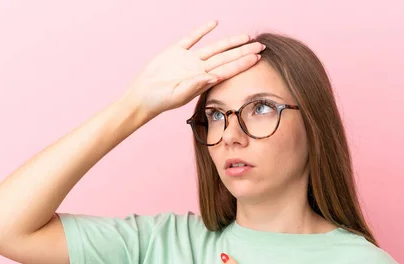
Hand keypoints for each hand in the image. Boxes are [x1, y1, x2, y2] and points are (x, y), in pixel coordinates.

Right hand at [122, 20, 263, 119]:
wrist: (142, 96)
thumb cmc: (160, 100)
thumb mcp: (179, 94)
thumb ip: (196, 85)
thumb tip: (215, 78)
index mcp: (202, 80)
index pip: (228, 69)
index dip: (242, 63)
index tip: (257, 58)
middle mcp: (199, 69)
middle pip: (226, 57)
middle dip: (243, 51)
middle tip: (260, 46)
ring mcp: (188, 60)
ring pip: (214, 48)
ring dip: (230, 42)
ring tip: (246, 36)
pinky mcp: (175, 51)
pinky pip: (192, 38)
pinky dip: (203, 30)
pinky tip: (214, 23)